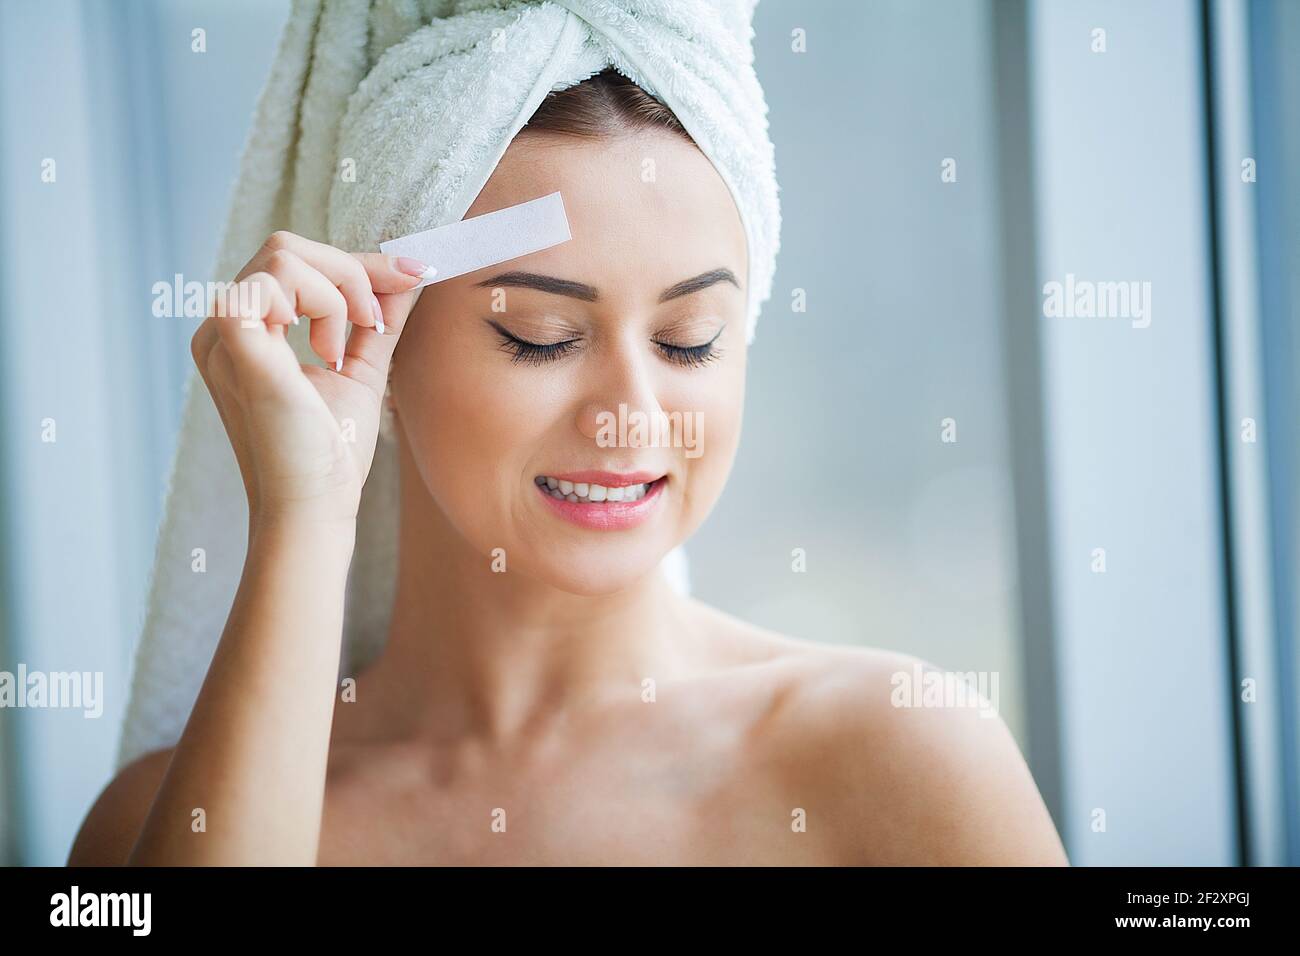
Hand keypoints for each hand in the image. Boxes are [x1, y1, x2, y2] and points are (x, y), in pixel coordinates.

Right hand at [190, 231, 428, 524]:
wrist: (314, 506)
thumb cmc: (329, 452)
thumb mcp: (360, 369)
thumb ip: (377, 320)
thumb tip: (408, 273)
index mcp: (247, 331)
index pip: (295, 263)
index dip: (358, 263)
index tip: (413, 273)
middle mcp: (224, 327)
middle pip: (287, 247)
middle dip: (349, 273)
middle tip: (371, 325)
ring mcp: (221, 334)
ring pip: (284, 255)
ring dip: (335, 295)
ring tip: (339, 352)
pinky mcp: (232, 344)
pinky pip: (270, 281)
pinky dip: (318, 304)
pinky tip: (327, 355)